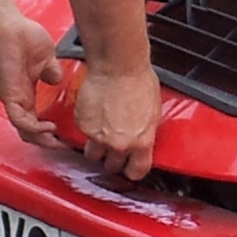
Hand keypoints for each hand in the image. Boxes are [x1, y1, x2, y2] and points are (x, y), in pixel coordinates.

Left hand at [0, 4, 64, 145]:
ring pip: (23, 130)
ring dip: (41, 139)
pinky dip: (33, 129)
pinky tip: (48, 129)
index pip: (35, 121)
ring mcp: (11, 98)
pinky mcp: (8, 94)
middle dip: (47, 142)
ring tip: (57, 142)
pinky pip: (19, 120)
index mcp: (24, 92)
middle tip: (63, 146)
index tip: (66, 136)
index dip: (49, 132)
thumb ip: (52, 72)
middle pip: (29, 132)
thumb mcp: (47, 58)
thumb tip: (57, 79)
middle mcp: (17, 99)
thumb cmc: (24, 36)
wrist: (10, 26)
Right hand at [71, 59, 163, 181]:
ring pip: (93, 155)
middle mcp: (119, 144)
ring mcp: (98, 136)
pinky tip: (96, 116)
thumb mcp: (153, 112)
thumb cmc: (137, 81)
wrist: (116, 65)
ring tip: (102, 134)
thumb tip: (143, 139)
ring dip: (97, 148)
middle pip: (112, 167)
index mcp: (141, 142)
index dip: (133, 171)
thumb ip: (146, 132)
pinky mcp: (83, 125)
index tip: (131, 168)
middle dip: (113, 159)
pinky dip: (88, 129)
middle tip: (115, 148)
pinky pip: (84, 135)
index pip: (137, 171)